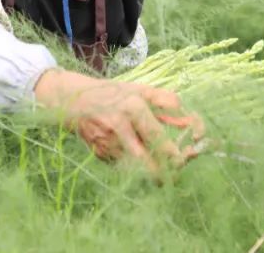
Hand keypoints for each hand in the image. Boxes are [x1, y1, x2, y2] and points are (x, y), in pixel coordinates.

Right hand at [33, 69, 205, 176]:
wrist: (73, 100)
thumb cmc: (112, 94)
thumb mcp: (140, 90)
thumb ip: (166, 103)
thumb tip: (191, 121)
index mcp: (133, 107)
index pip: (159, 139)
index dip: (177, 153)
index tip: (188, 155)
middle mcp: (120, 127)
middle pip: (149, 163)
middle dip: (168, 172)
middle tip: (177, 170)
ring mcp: (108, 144)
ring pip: (138, 171)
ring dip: (154, 173)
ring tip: (163, 171)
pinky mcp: (100, 155)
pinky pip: (126, 167)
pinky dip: (137, 168)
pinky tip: (140, 160)